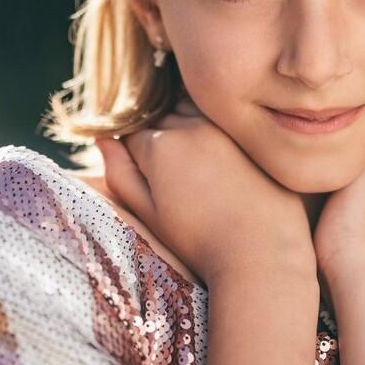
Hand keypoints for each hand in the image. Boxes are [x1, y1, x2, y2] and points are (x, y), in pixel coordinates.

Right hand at [94, 96, 315, 287]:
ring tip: (199, 172)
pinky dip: (215, 130)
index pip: (132, 135)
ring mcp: (224, 125)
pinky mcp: (251, 132)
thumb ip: (120, 173)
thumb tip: (102, 139)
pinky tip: (223, 163)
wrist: (262, 254)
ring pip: (191, 111)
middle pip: (161, 118)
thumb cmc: (200, 243)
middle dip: (161, 140)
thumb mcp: (150, 214)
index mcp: (159, 146)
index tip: (152, 184)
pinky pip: (222, 119)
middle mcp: (190, 126)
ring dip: (187, 129)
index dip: (137, 159)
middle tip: (177, 180)